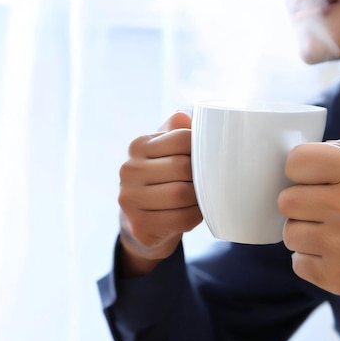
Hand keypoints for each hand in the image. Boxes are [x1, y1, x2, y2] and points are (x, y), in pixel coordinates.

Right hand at [118, 111, 201, 276]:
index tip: (209, 156)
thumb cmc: (164, 176)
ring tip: (202, 197)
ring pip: (181, 194)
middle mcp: (129, 170)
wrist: (145, 219)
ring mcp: (129, 198)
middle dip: (201, 175)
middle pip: (182, 167)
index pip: (181, 138)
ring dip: (199, 198)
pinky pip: (180, 219)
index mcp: (139, 145)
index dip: (202, 147)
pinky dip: (194, 216)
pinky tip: (194, 212)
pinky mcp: (138, 224)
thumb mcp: (168, 150)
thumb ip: (177, 130)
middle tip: (210, 180)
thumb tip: (187, 116)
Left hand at [279, 140, 339, 310]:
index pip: (297, 160)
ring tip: (333, 236)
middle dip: (301, 206)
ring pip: (289, 233)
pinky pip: (298, 263)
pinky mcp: (338, 276)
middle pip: (286, 200)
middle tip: (323, 212)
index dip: (299, 171)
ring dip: (305, 235)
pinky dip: (312, 261)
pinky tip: (337, 257)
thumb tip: (305, 153)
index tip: (309, 180)